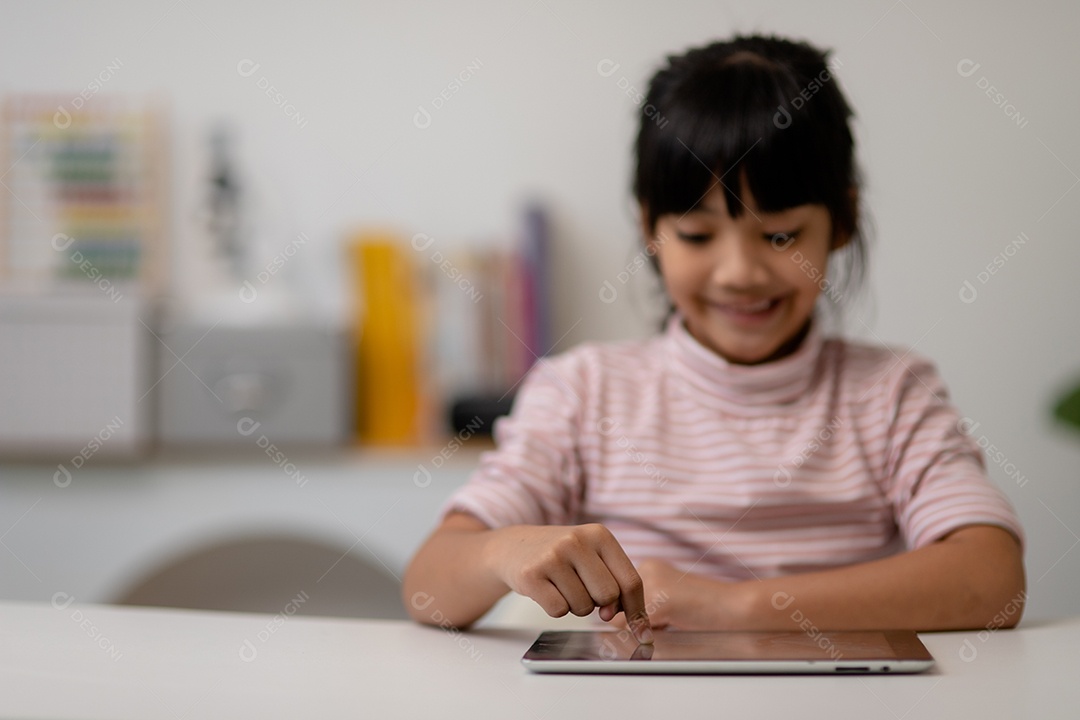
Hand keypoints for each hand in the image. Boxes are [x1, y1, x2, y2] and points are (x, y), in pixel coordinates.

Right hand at [484, 523, 652, 642]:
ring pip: (583, 607)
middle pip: (608, 596)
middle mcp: (577, 541)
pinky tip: (547, 590)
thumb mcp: (592, 557)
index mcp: (599, 535)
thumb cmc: (562, 556)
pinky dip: (556, 608)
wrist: (513, 547)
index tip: (642, 632)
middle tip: (583, 591)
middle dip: (599, 604)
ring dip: (576, 606)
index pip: (630, 580)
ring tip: (562, 586)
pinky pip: (559, 611)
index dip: (636, 609)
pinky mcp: (531, 575)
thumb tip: (634, 621)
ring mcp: (552, 557)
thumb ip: (617, 583)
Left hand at [622, 559, 744, 630]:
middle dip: (630, 620)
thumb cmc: (704, 608)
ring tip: (670, 621)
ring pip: (622, 618)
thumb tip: (610, 620)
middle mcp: (645, 568)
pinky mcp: (659, 603)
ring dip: (639, 628)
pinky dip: (648, 635)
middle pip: (616, 606)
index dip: (627, 612)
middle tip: (662, 621)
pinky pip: (636, 628)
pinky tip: (671, 626)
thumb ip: (640, 604)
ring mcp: (651, 584)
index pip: (617, 595)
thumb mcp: (667, 599)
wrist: (735, 607)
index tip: (648, 619)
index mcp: (648, 565)